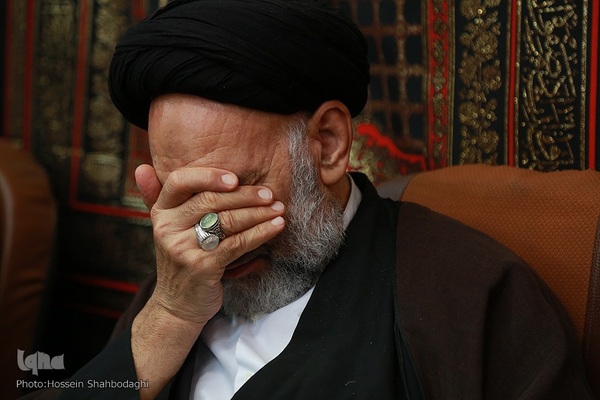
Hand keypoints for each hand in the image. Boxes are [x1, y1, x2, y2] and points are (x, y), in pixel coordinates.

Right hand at [137, 163, 285, 324]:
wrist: (177, 305)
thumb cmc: (181, 259)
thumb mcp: (168, 228)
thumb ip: (158, 197)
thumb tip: (140, 166)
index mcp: (161, 212)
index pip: (180, 181)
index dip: (208, 176)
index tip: (235, 178)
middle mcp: (167, 228)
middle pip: (211, 201)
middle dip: (246, 195)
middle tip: (270, 194)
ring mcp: (183, 248)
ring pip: (228, 221)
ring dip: (259, 213)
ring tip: (278, 209)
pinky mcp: (202, 267)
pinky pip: (238, 243)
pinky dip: (261, 233)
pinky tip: (276, 226)